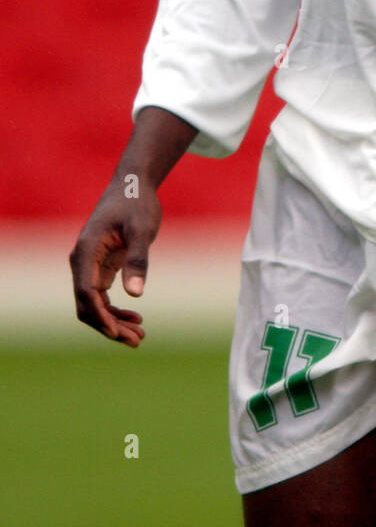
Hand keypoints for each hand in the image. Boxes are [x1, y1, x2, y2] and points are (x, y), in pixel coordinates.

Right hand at [69, 179, 161, 346]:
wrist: (133, 185)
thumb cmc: (136, 203)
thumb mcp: (141, 230)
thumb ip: (137, 260)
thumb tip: (135, 295)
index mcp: (86, 251)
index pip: (86, 292)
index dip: (100, 316)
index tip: (118, 333)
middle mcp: (83, 261)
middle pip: (87, 304)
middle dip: (108, 326)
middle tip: (137, 341)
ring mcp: (90, 266)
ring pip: (94, 304)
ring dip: (113, 323)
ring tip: (140, 337)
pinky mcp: (101, 267)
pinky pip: (102, 297)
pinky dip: (115, 311)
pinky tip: (136, 319)